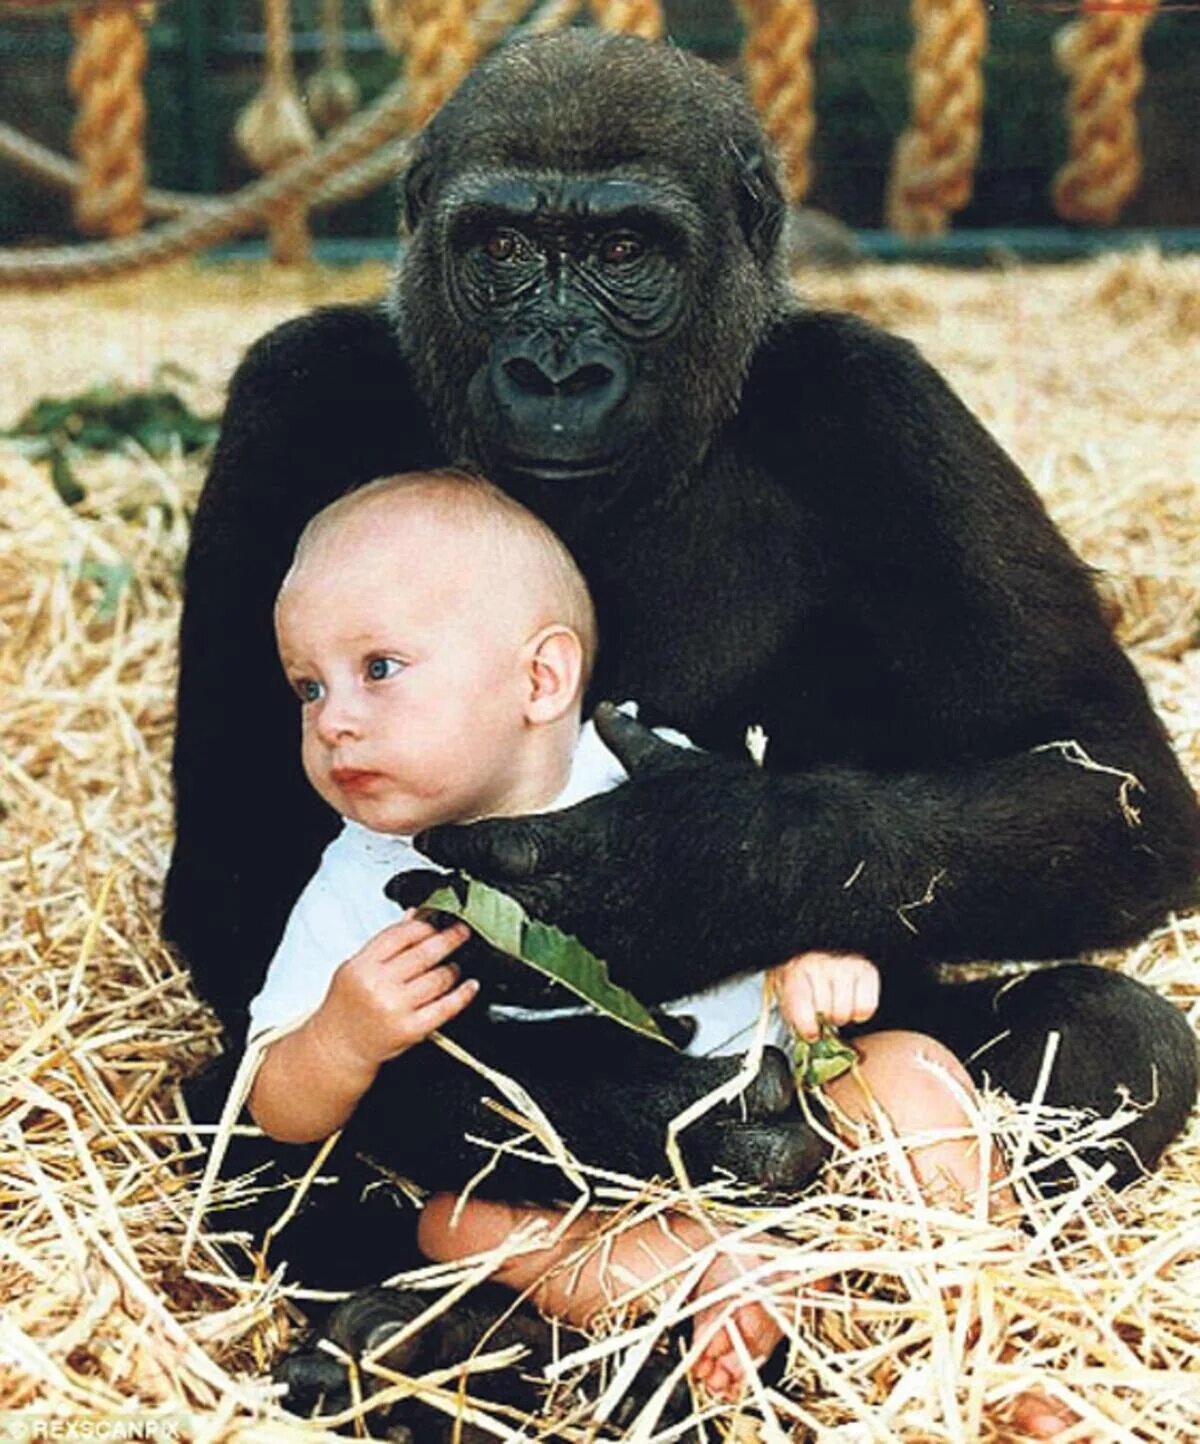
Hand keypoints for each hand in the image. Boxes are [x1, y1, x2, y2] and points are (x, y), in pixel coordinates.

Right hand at [310, 914, 476, 1076]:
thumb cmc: (347, 1007)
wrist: (338, 1047)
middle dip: (450, 938)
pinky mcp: (410, 1030)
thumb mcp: (357, 968)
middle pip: (424, 953)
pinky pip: (445, 1008)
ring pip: (438, 979)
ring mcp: (395, 1008)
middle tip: (462, 931)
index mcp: (363, 966)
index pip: (401, 934)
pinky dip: (463, 995)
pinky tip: (470, 986)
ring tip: (456, 965)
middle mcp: (378, 985)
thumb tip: (414, 916)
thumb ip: (386, 943)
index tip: (439, 920)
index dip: (426, 924)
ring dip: (454, 968)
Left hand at [388, 702, 786, 1004]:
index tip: (425, 843)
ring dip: (468, 948)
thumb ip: (630, 742)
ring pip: (516, 955)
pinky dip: (526, 989)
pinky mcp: (636, 976)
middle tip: (394, 897)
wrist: (790, 869)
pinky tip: (500, 989)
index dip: (453, 847)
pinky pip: (566, 990)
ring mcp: (607, 941)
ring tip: (433, 944)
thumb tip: (612, 713)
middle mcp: (585, 893)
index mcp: (586, 836)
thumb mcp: (673, 766)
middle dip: (437, 899)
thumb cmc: (731, 809)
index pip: (495, 846)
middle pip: (488, 905)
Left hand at [772, 951, 878, 1039]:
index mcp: (794, 970)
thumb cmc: (801, 980)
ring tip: (834, 1006)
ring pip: (846, 1012)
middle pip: (826, 1012)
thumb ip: (793, 1015)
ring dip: (841, 1016)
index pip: (800, 1000)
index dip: (807, 1025)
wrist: (818, 957)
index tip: (812, 1034)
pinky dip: (860, 1012)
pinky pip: (867, 1007)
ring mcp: (845, 965)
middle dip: (823, 1019)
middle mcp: (820, 963)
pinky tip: (850, 1002)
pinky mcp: (866, 970)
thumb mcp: (785, 995)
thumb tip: (808, 1037)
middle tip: (821, 1013)